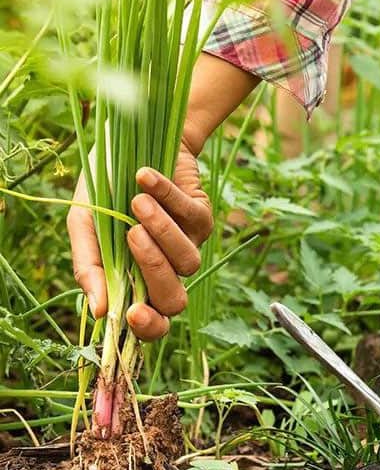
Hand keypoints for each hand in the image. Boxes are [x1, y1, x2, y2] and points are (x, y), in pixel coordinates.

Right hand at [67, 143, 212, 339]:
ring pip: (189, 261)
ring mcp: (188, 246)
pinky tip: (145, 177)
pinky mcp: (203, 218)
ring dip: (163, 231)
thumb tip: (99, 311)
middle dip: (154, 270)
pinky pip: (192, 217)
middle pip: (174, 300)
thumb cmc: (103, 191)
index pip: (152, 325)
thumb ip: (89, 266)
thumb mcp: (85, 226)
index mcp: (136, 283)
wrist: (126, 143)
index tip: (133, 313)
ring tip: (137, 203)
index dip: (148, 327)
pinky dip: (167, 195)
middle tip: (131, 235)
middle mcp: (166, 271)